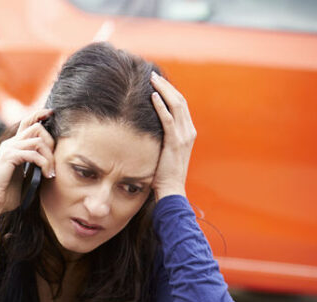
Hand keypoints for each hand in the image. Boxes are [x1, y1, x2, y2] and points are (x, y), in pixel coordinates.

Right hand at [0, 109, 55, 219]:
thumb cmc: (4, 194)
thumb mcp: (23, 177)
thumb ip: (33, 168)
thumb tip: (50, 167)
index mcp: (12, 146)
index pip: (27, 123)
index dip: (39, 115)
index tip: (52, 113)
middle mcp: (10, 144)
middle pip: (36, 126)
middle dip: (50, 142)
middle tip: (53, 162)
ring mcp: (9, 149)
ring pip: (37, 140)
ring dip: (49, 157)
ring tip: (50, 173)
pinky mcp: (9, 157)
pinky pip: (33, 153)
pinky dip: (44, 163)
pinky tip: (46, 175)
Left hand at [150, 71, 196, 201]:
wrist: (171, 189)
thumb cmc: (164, 173)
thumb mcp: (166, 151)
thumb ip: (164, 137)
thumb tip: (149, 127)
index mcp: (188, 132)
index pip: (180, 104)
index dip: (170, 91)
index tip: (157, 81)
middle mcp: (189, 131)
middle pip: (179, 100)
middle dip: (166, 86)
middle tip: (152, 75)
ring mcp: (183, 136)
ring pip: (176, 105)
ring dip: (163, 90)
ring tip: (152, 79)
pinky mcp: (174, 142)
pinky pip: (168, 120)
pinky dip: (161, 106)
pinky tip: (153, 96)